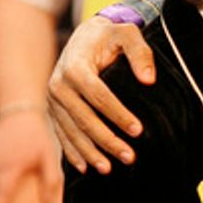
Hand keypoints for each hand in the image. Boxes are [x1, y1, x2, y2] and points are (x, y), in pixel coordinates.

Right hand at [47, 18, 154, 172]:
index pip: (98, 96)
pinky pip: (62, 134)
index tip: (138, 130)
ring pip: (72, 131)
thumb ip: (139, 52)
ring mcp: (54, 99)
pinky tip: (86, 167)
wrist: (84, 37)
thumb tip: (148, 80)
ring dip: (90, 152)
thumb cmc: (109, 37)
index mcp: (75, 66)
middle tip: (130, 157)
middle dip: (107, 140)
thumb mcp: (126, 33)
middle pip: (84, 118)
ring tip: (109, 169)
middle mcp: (59, 84)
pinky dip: (73, 152)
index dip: (118, 114)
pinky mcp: (54, 110)